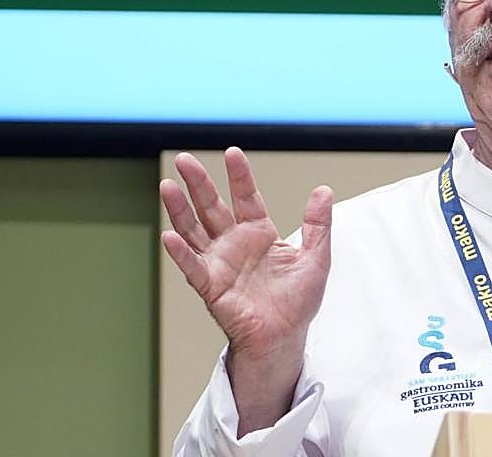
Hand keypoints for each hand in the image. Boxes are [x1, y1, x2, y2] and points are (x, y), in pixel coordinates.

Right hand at [160, 147, 331, 430]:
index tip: (231, 153)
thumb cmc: (298, 302)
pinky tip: (168, 235)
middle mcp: (234, 243)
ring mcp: (219, 263)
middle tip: (184, 159)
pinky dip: (180, 252)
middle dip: (198, 183)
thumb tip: (323, 189)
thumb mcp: (316, 258)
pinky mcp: (211, 286)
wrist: (285, 339)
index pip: (246, 197)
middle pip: (212, 206)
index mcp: (259, 233)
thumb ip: (318, 225)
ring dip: (179, 209)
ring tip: (167, 186)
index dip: (239, 176)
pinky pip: (193, 266)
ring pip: (194, 230)